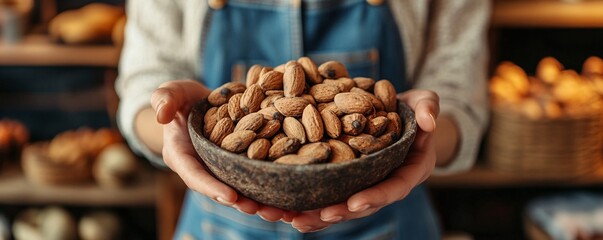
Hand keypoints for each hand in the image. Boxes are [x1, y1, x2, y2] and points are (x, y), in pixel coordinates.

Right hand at [150, 80, 295, 220]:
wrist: (198, 102)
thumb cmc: (181, 98)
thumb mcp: (170, 93)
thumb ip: (164, 99)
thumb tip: (162, 114)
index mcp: (183, 156)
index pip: (195, 176)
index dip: (211, 188)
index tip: (230, 196)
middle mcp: (203, 168)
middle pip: (221, 190)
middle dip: (240, 202)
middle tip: (257, 209)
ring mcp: (223, 169)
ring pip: (242, 190)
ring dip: (260, 203)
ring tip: (279, 212)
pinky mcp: (240, 164)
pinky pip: (255, 178)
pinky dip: (272, 188)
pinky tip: (291, 198)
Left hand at [290, 89, 438, 231]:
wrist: (399, 115)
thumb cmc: (413, 109)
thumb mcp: (425, 103)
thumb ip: (428, 108)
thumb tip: (428, 120)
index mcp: (407, 170)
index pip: (393, 188)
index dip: (375, 197)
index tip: (354, 203)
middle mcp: (384, 183)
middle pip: (362, 205)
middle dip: (338, 213)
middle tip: (316, 216)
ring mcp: (364, 184)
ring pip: (340, 205)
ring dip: (315, 215)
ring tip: (291, 218)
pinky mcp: (346, 180)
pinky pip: (326, 194)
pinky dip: (305, 202)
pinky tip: (283, 208)